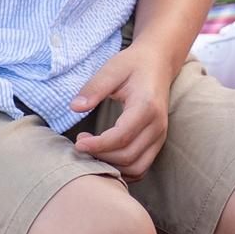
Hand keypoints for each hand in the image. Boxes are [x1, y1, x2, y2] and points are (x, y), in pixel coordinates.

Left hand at [69, 44, 178, 177]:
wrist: (158, 63)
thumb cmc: (133, 65)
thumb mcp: (112, 69)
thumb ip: (94, 88)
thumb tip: (74, 107)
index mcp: (146, 106)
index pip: (122, 136)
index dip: (98, 145)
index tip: (78, 142)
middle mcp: (157, 125)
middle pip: (128, 155)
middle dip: (101, 155)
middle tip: (80, 143)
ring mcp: (160, 135)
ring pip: (136, 167)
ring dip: (112, 166)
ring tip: (92, 151)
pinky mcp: (157, 142)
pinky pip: (141, 167)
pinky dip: (123, 170)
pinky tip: (105, 158)